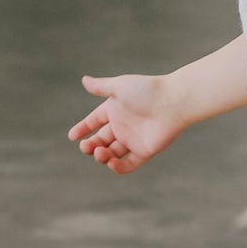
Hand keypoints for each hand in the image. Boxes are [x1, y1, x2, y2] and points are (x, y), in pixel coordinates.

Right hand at [67, 73, 185, 174]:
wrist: (174, 102)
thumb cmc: (147, 91)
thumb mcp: (120, 87)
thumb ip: (101, 87)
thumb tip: (84, 80)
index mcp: (115, 110)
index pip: (94, 121)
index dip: (83, 128)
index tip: (72, 136)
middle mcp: (123, 126)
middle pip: (100, 140)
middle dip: (90, 146)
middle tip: (86, 147)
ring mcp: (133, 140)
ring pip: (111, 153)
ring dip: (101, 156)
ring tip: (100, 152)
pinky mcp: (144, 152)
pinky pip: (128, 165)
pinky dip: (118, 168)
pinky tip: (111, 163)